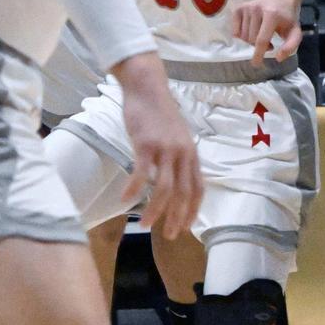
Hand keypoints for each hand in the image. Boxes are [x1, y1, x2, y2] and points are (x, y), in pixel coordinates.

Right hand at [112, 53, 202, 239]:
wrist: (148, 89)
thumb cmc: (159, 115)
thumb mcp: (176, 138)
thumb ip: (177, 159)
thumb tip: (173, 182)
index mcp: (192, 154)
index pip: (198, 189)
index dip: (192, 211)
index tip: (184, 228)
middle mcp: (182, 154)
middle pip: (184, 193)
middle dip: (176, 218)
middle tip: (167, 235)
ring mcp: (165, 149)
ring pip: (164, 188)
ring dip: (155, 210)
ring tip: (145, 225)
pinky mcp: (146, 144)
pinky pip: (142, 173)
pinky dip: (134, 189)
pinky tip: (125, 201)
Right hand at [233, 0, 301, 64]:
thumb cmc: (287, 18)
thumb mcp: (295, 32)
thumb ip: (290, 46)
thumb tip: (278, 58)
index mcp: (271, 14)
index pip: (261, 39)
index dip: (258, 54)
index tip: (256, 64)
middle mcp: (256, 9)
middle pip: (251, 39)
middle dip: (259, 46)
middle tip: (269, 42)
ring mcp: (247, 7)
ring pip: (243, 37)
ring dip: (251, 41)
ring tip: (262, 35)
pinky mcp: (239, 8)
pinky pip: (235, 31)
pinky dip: (242, 36)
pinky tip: (252, 30)